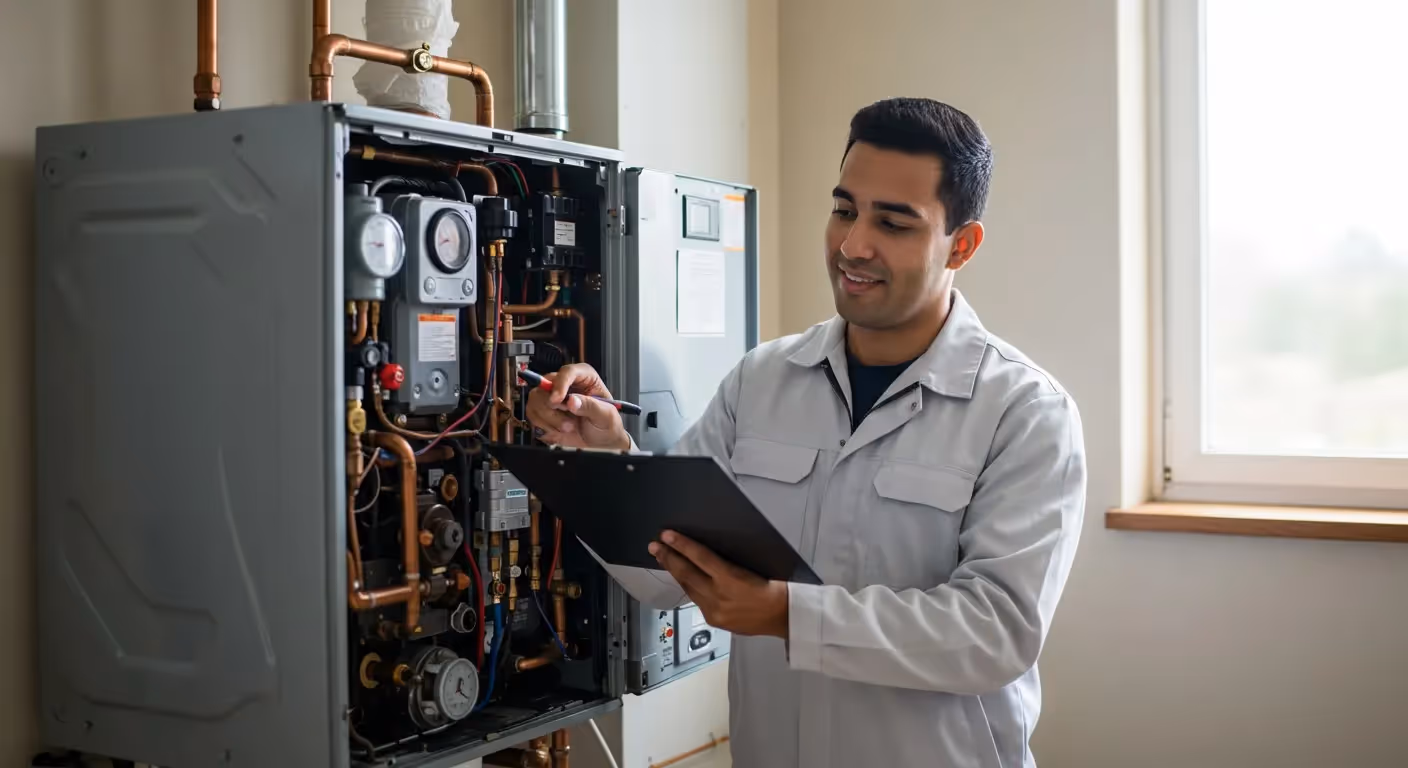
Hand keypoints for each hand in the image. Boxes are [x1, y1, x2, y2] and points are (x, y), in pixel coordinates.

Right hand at [525, 363, 630, 450]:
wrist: (601, 440)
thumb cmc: (606, 423)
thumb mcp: (606, 415)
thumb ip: (591, 406)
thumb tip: (572, 400)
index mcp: (583, 376)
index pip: (566, 372)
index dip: (560, 385)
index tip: (557, 401)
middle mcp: (564, 384)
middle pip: (543, 386)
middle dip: (553, 409)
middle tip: (568, 423)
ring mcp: (551, 397)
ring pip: (535, 402)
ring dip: (549, 420)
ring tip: (568, 428)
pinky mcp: (543, 412)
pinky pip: (533, 416)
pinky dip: (545, 428)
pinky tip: (559, 432)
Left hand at [649, 531, 788, 638]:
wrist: (784, 616)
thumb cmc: (775, 585)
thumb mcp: (755, 566)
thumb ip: (729, 562)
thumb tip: (706, 552)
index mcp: (732, 579)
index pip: (701, 558)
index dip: (682, 545)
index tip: (667, 535)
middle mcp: (719, 596)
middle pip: (687, 574)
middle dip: (669, 558)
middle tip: (654, 545)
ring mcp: (715, 611)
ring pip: (688, 588)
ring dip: (674, 572)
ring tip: (662, 558)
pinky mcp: (714, 620)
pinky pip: (696, 600)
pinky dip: (688, 587)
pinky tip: (681, 578)